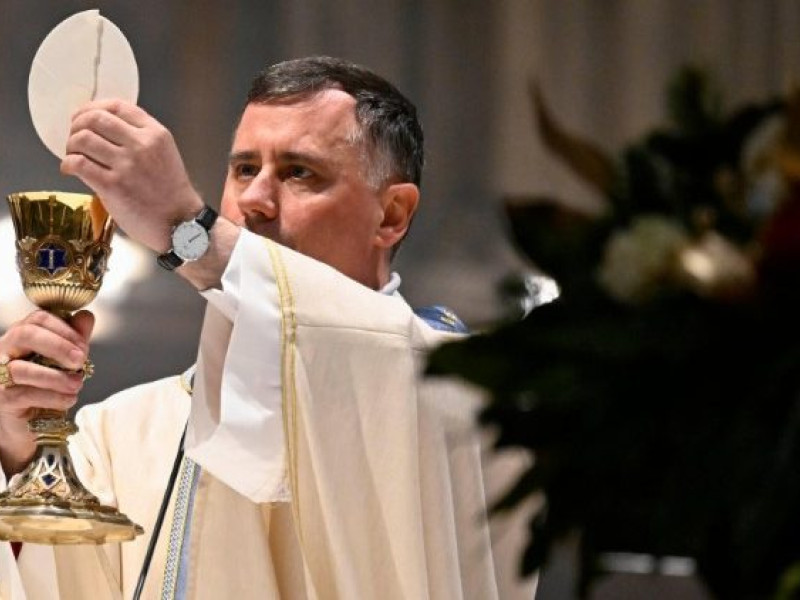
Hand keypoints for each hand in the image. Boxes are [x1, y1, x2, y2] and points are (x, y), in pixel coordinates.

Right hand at [0, 311, 92, 474]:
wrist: (31, 422)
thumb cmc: (48, 384)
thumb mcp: (66, 360)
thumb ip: (76, 338)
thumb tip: (86, 316)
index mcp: (22, 335)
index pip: (39, 318)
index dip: (65, 329)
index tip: (84, 346)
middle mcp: (5, 350)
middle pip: (25, 334)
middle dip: (58, 346)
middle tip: (80, 361)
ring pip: (23, 368)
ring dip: (56, 376)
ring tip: (77, 384)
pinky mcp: (2, 398)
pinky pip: (25, 394)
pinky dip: (52, 396)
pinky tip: (69, 399)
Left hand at [60, 99, 204, 253]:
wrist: (180, 223)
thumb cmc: (171, 193)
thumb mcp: (164, 154)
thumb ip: (140, 137)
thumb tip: (101, 128)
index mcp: (156, 134)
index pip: (117, 106)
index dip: (93, 108)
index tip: (84, 117)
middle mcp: (142, 145)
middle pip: (95, 119)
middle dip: (77, 125)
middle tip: (74, 137)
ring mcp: (127, 165)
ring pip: (83, 139)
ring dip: (71, 146)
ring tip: (73, 155)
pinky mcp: (113, 186)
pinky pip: (79, 164)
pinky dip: (68, 164)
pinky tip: (70, 169)